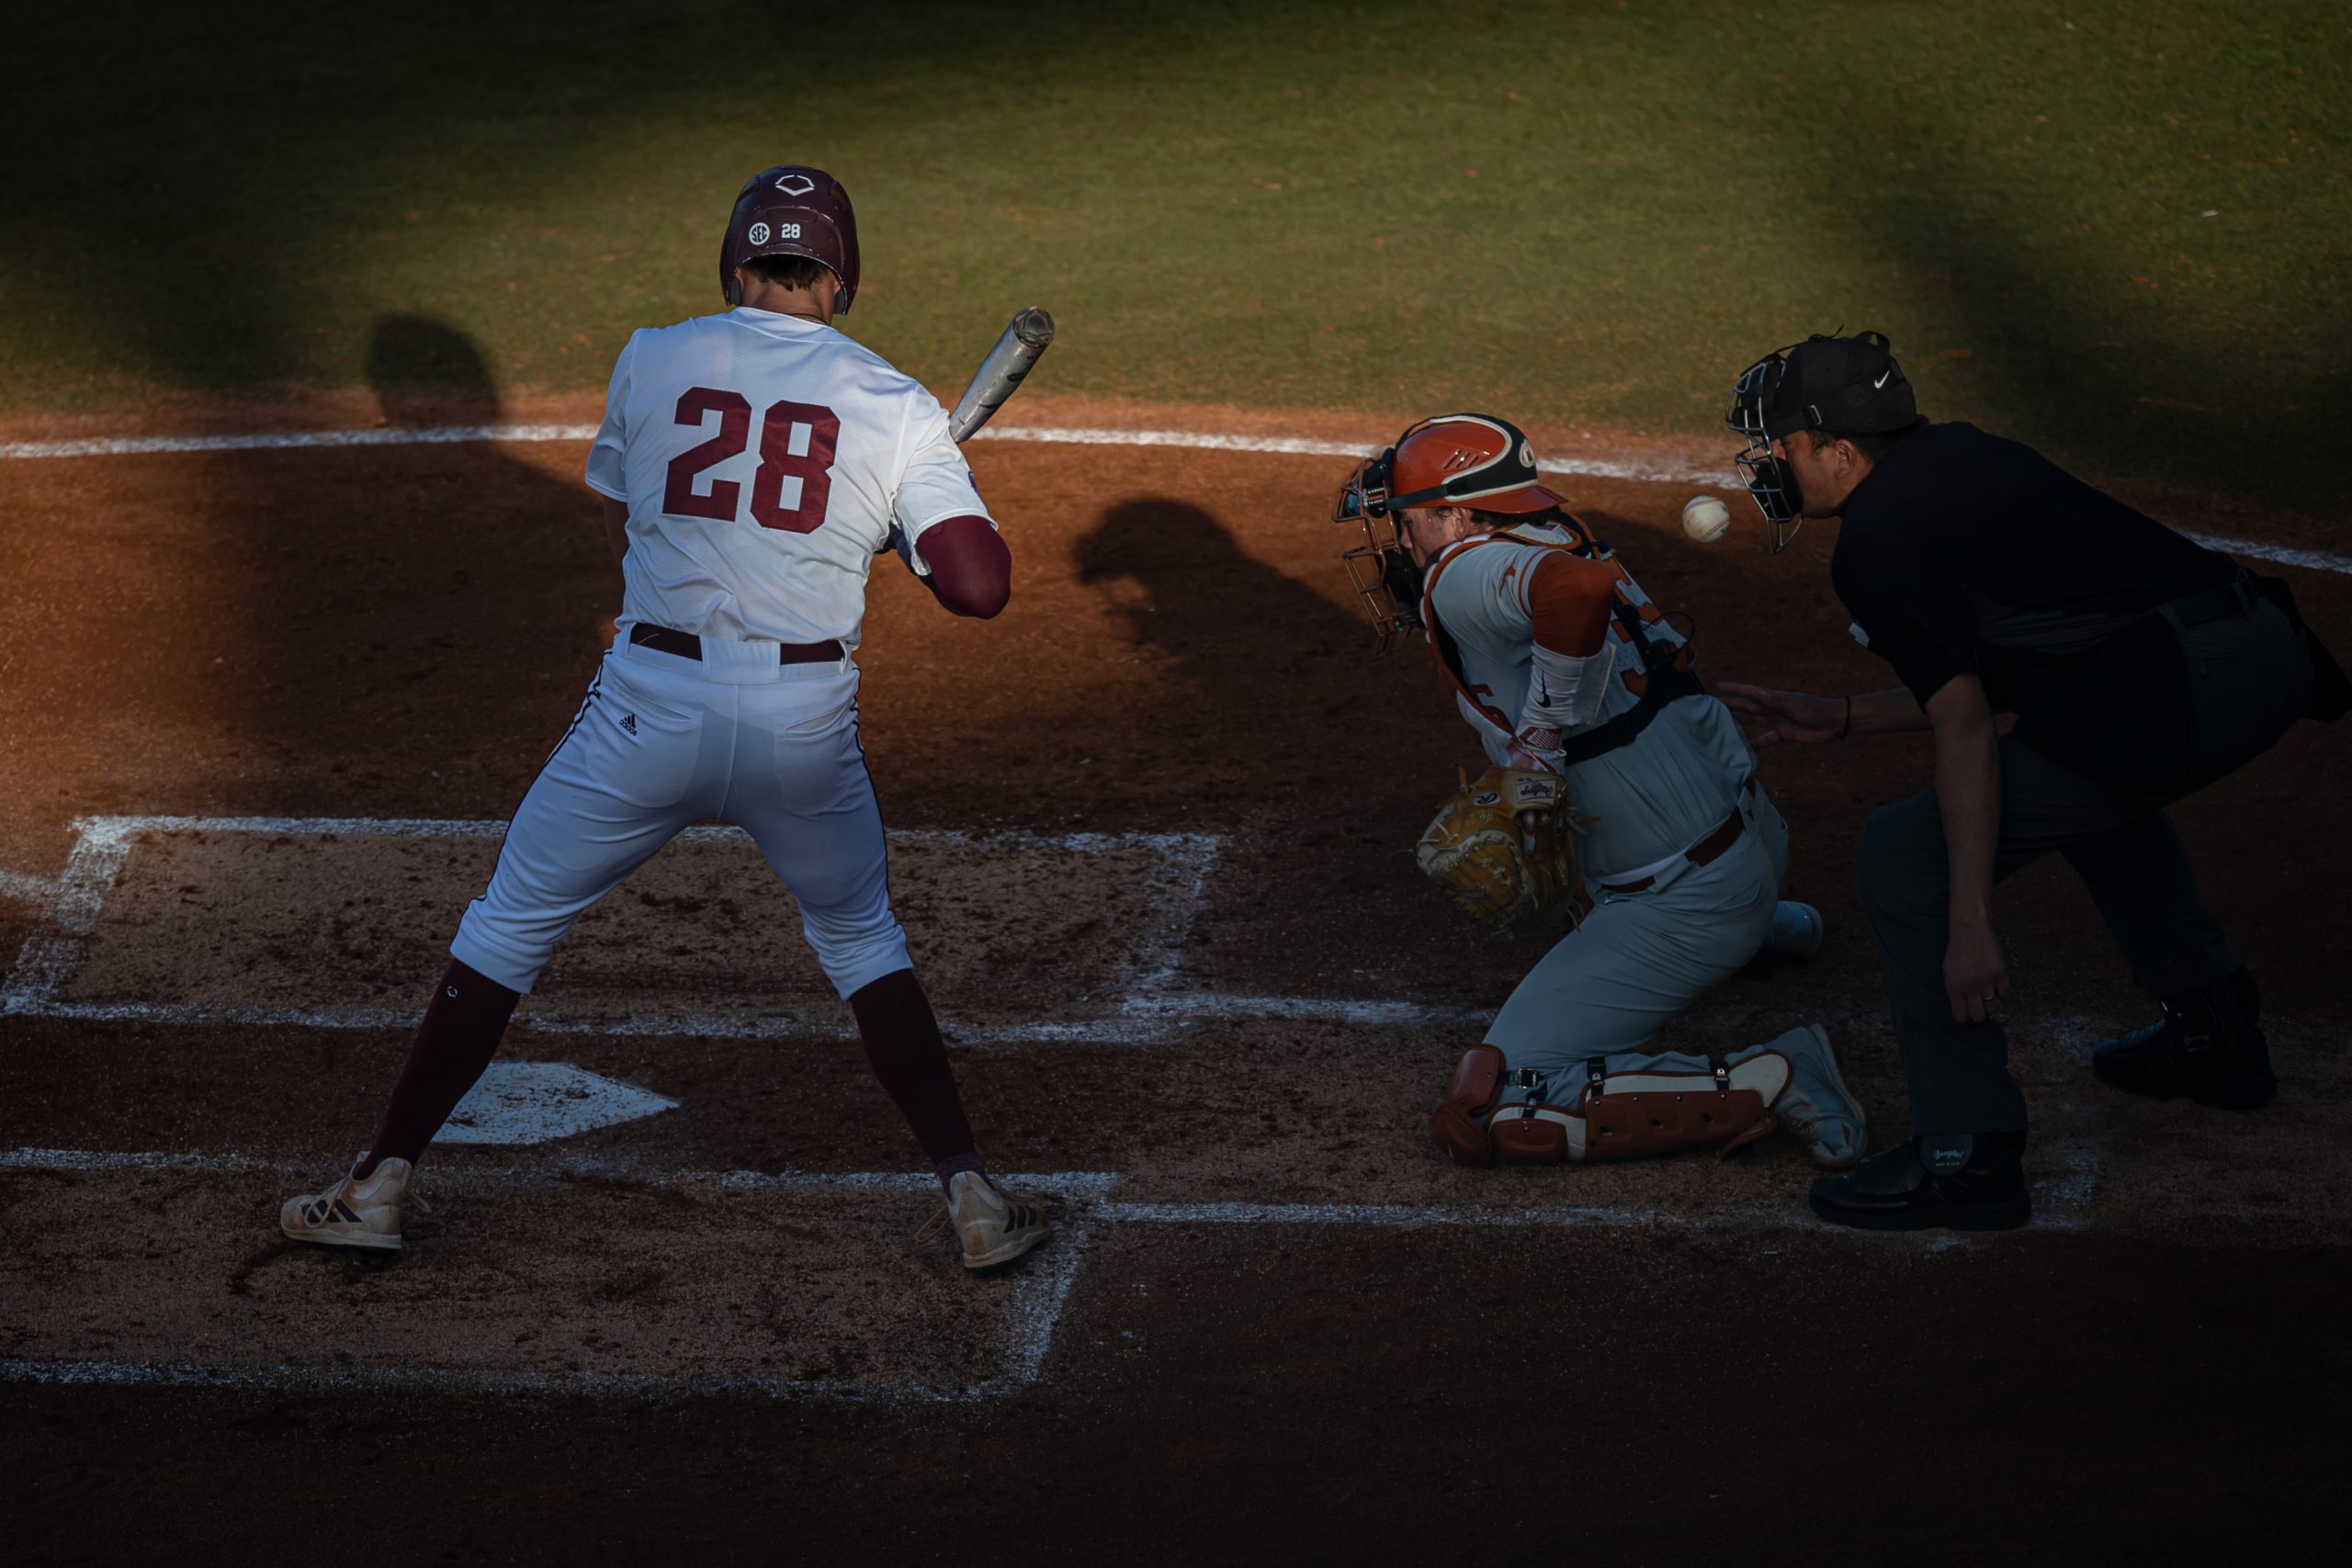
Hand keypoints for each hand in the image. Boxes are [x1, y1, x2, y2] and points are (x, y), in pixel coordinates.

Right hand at [1716, 683, 1845, 746]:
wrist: (1833, 723)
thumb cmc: (1816, 709)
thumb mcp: (1795, 704)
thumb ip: (1776, 700)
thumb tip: (1757, 694)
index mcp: (1773, 698)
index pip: (1749, 692)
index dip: (1735, 689)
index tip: (1718, 686)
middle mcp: (1771, 708)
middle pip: (1746, 707)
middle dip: (1730, 706)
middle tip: (1712, 707)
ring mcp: (1776, 721)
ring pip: (1752, 722)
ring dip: (1738, 723)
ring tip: (1721, 725)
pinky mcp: (1782, 734)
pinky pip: (1765, 739)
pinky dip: (1755, 744)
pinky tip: (1744, 748)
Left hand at [1944, 919, 2010, 1023]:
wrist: (1970, 930)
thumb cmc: (1958, 952)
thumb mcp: (1949, 973)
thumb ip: (1955, 992)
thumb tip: (1964, 1010)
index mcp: (1954, 987)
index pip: (1961, 1016)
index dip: (1965, 1016)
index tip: (1967, 1011)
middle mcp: (1970, 986)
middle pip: (1979, 1015)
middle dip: (1979, 1014)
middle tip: (1980, 1006)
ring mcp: (1986, 980)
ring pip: (1994, 1007)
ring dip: (1992, 1004)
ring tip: (1988, 995)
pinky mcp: (2000, 972)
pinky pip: (2005, 993)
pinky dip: (2002, 992)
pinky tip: (1996, 984)